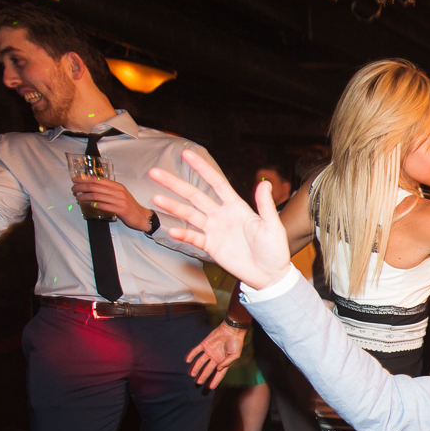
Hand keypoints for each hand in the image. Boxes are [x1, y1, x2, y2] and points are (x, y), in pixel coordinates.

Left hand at [71, 176, 148, 229]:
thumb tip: (93, 187)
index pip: (98, 180)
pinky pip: (103, 205)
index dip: (85, 179)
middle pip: (95, 186)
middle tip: (74, 189)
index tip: (75, 180)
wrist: (142, 217)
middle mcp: (118, 191)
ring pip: (97, 196)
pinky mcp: (120, 209)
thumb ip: (109, 190)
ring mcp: (119, 200)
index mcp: (117, 186)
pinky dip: (93, 204)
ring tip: (78, 197)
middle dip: (82, 187)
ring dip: (85, 196)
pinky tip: (87, 205)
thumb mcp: (120, 195)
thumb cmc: (129, 207)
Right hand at [149, 149, 291, 289]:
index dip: (202, 168)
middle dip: (175, 184)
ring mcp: (214, 230)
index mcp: (236, 207)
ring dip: (173, 206)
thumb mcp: (272, 226)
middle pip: (194, 195)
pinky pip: (194, 238)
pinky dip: (183, 234)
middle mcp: (221, 215)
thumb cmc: (274, 250)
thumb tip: (265, 183)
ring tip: (156, 197)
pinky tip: (172, 230)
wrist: (269, 276)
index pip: (216, 183)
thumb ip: (265, 205)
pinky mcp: (211, 246)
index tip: (186, 154)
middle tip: (155, 172)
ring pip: (189, 215)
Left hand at [186, 322, 245, 388]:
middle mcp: (215, 358)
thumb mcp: (235, 355)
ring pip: (200, 361)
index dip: (215, 381)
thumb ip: (227, 363)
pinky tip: (187, 361)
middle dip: (203, 376)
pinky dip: (191, 355)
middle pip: (207, 369)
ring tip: (192, 375)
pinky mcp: (205, 344)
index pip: (218, 374)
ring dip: (196, 368)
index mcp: (223, 361)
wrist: (231, 329)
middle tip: (198, 383)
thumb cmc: (236, 342)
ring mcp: (209, 351)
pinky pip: (196, 350)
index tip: (211, 387)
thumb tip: (218, 369)